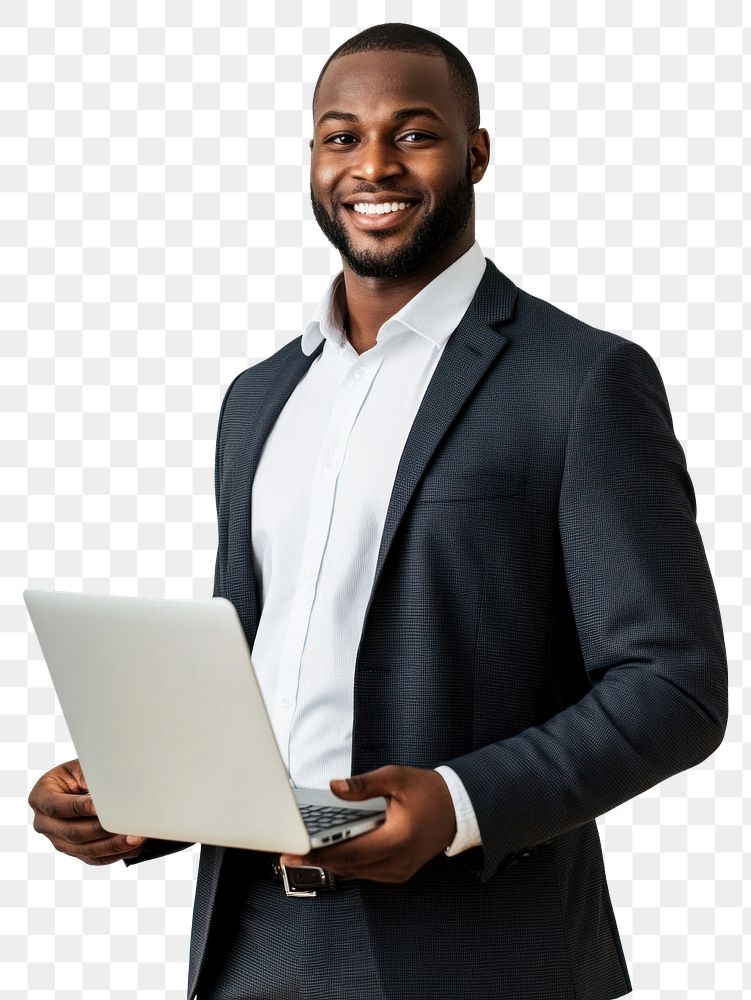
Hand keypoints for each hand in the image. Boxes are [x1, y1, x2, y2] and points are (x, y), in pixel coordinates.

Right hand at [28, 758, 147, 865]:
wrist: (84, 783)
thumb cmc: (83, 771)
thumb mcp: (83, 768)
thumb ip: (91, 778)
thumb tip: (111, 792)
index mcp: (41, 797)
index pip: (57, 806)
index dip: (78, 807)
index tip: (99, 806)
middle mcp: (45, 823)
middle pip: (72, 832)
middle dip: (100, 829)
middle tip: (123, 823)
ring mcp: (59, 841)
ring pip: (85, 850)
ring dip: (112, 845)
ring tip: (135, 837)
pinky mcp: (75, 852)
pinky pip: (95, 859)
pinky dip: (115, 853)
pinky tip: (132, 846)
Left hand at [279, 764, 456, 883]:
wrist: (456, 810)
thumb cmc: (427, 792)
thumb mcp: (396, 778)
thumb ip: (364, 784)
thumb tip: (334, 788)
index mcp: (398, 839)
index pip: (350, 851)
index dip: (320, 852)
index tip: (296, 850)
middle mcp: (398, 862)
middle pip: (348, 866)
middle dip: (316, 859)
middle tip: (287, 854)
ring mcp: (398, 871)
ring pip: (354, 872)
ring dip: (329, 862)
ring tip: (300, 853)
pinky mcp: (397, 873)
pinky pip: (364, 872)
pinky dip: (345, 863)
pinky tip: (327, 852)